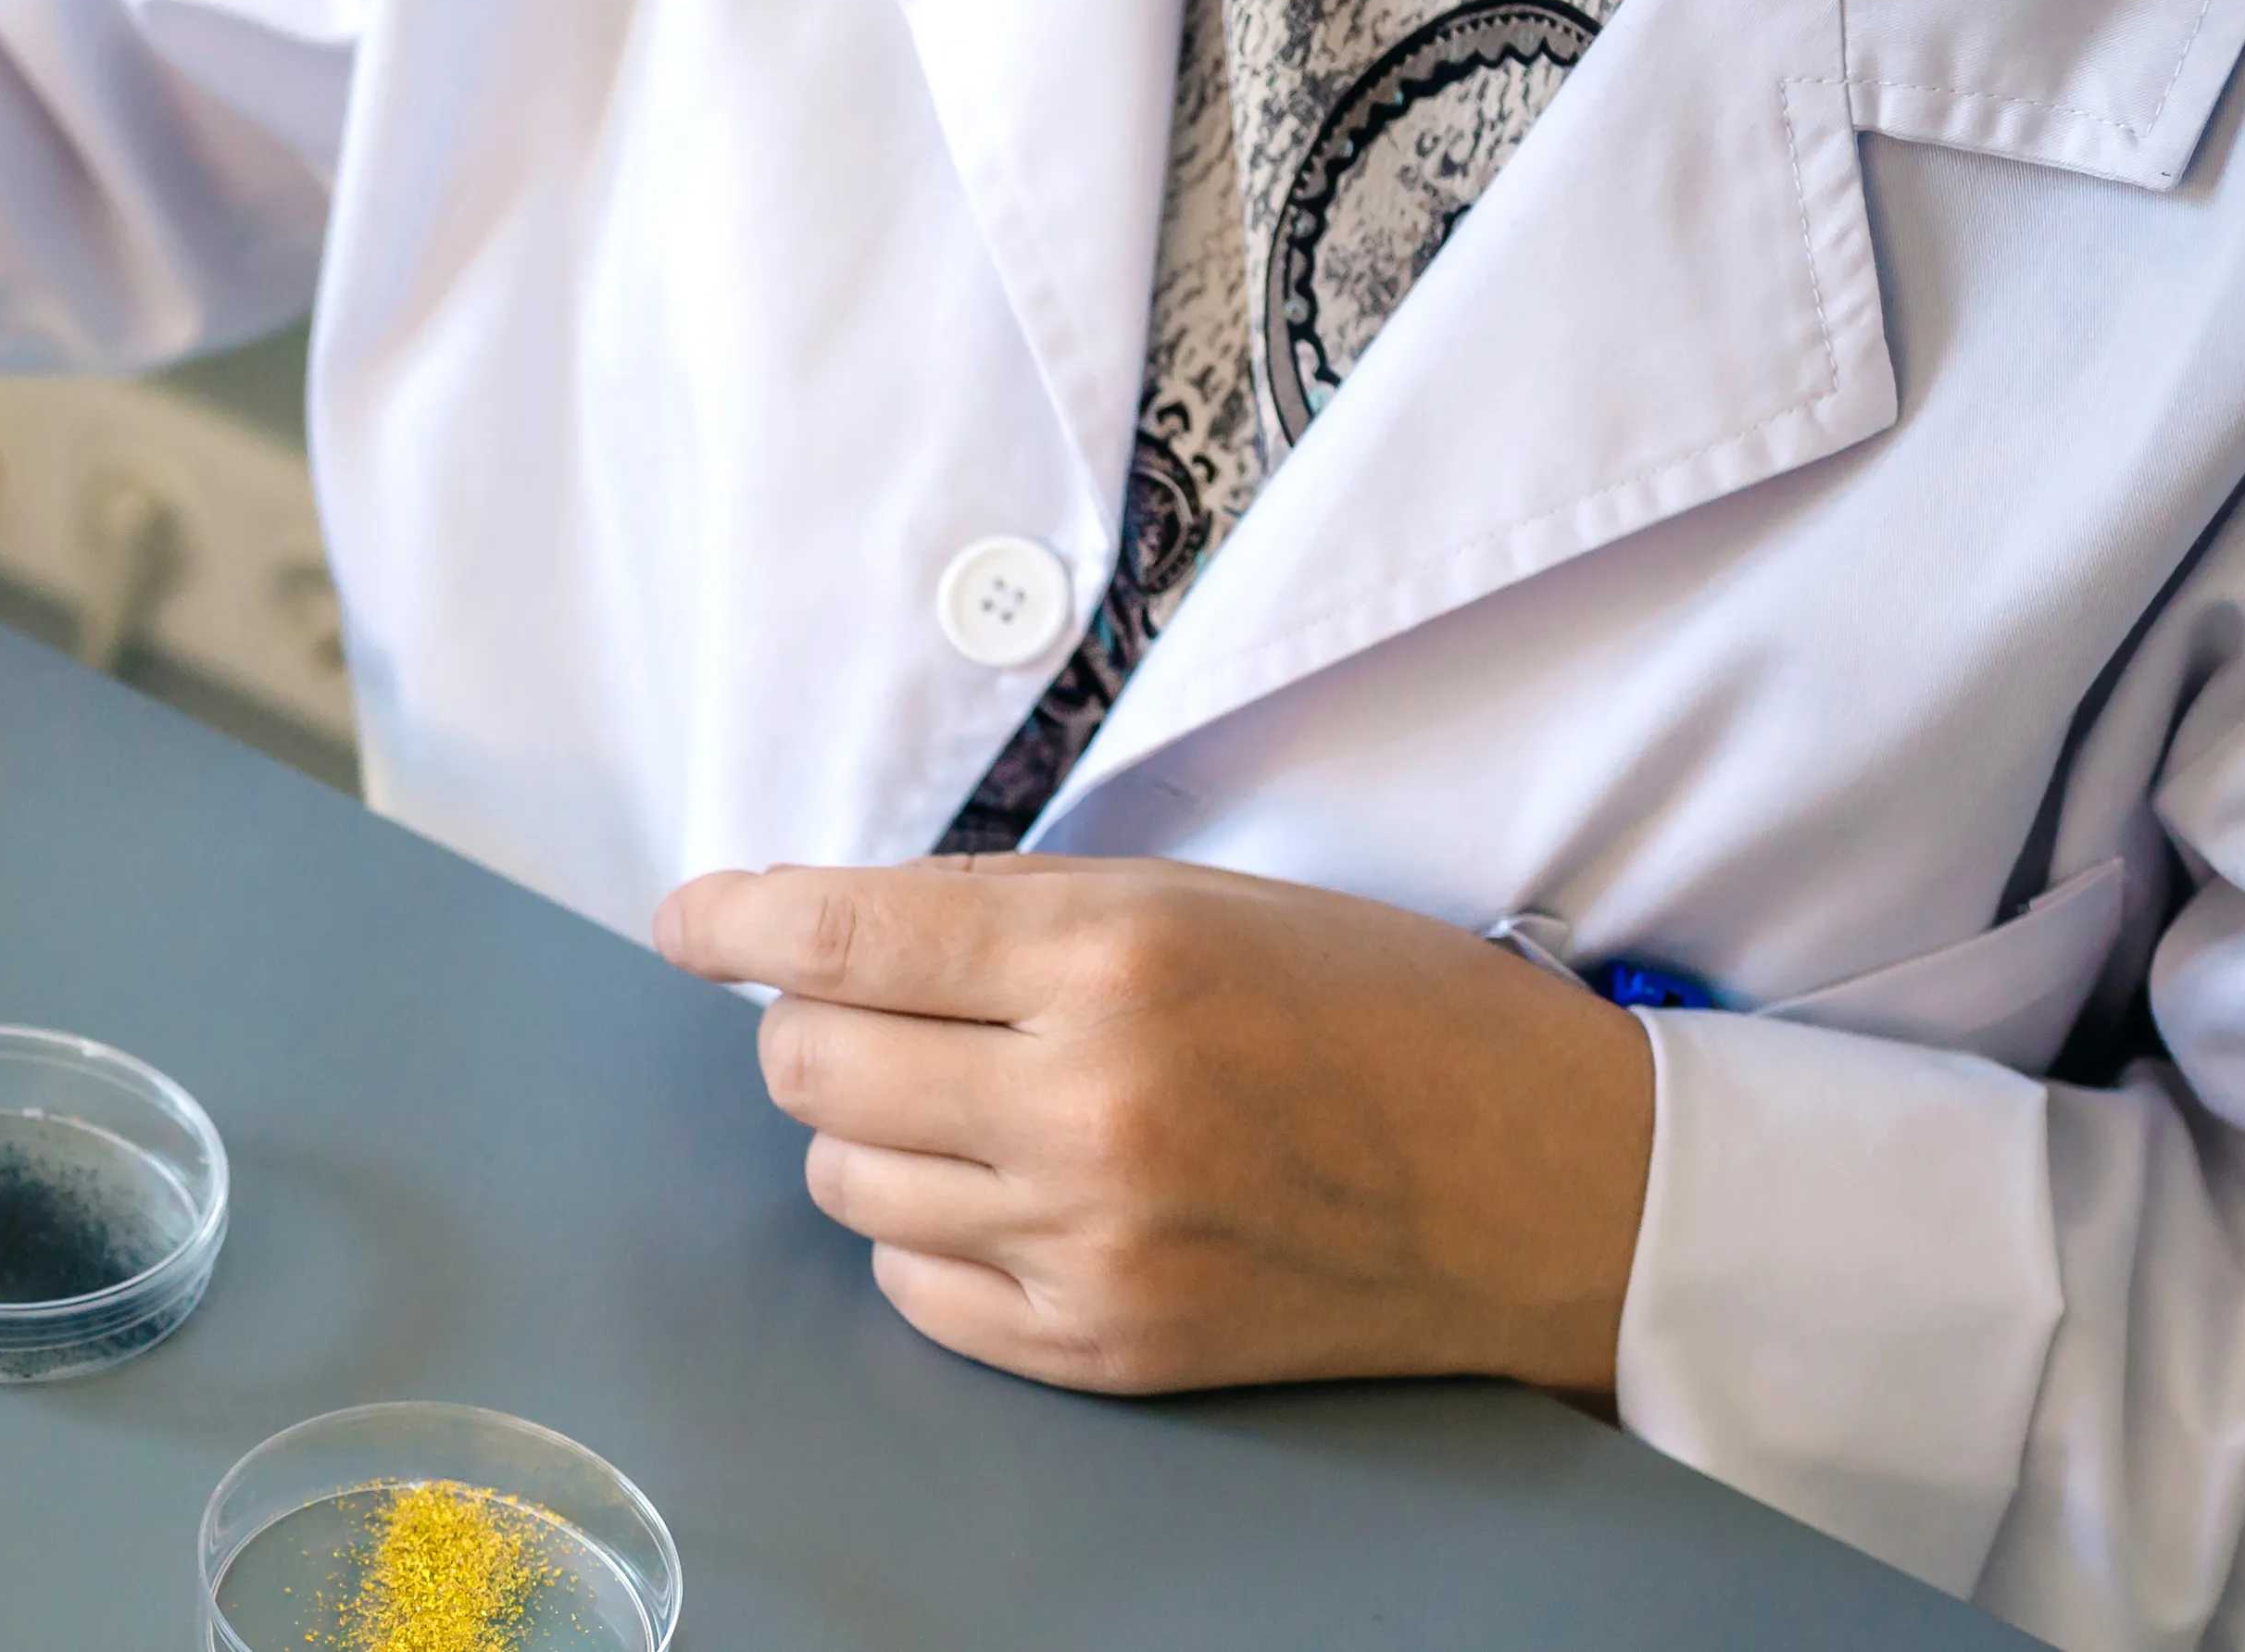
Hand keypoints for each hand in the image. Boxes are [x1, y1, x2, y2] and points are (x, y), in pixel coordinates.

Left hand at [654, 854, 1654, 1395]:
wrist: (1554, 1187)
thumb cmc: (1388, 1016)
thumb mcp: (1208, 899)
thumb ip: (1015, 909)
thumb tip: (833, 920)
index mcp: (1119, 957)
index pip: (842, 934)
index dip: (734, 919)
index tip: (690, 919)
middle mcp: (1091, 1102)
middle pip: (810, 1062)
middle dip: (811, 1022)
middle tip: (872, 1007)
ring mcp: (1094, 1239)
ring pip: (846, 1177)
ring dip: (872, 1129)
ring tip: (972, 1099)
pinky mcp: (1108, 1345)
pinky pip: (914, 1287)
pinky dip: (926, 1233)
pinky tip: (1002, 1191)